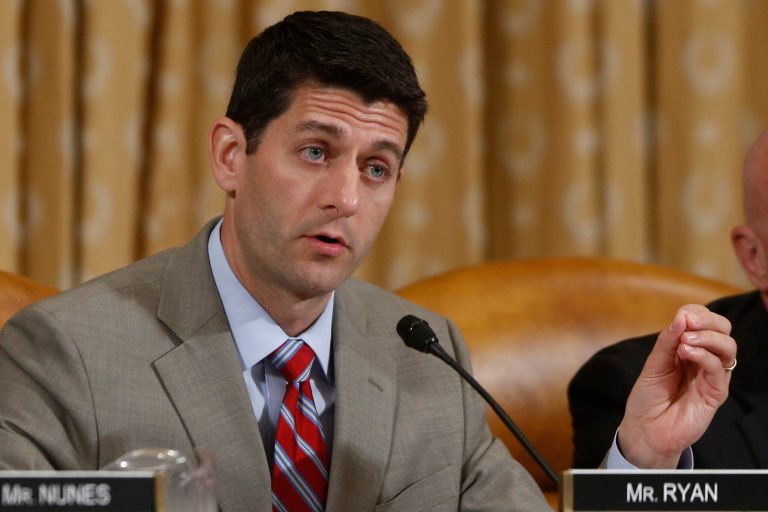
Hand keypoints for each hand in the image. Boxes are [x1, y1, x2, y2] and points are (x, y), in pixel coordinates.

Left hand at [617, 305, 735, 467]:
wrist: (646, 430)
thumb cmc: (648, 398)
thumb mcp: (653, 364)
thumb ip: (666, 341)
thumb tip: (681, 316)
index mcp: (689, 349)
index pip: (706, 322)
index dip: (697, 314)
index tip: (682, 315)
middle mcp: (704, 361)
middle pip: (724, 331)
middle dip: (709, 321)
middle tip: (689, 324)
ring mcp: (711, 377)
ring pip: (728, 348)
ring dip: (708, 338)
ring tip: (685, 341)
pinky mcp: (715, 394)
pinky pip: (719, 370)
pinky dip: (704, 356)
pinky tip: (686, 352)